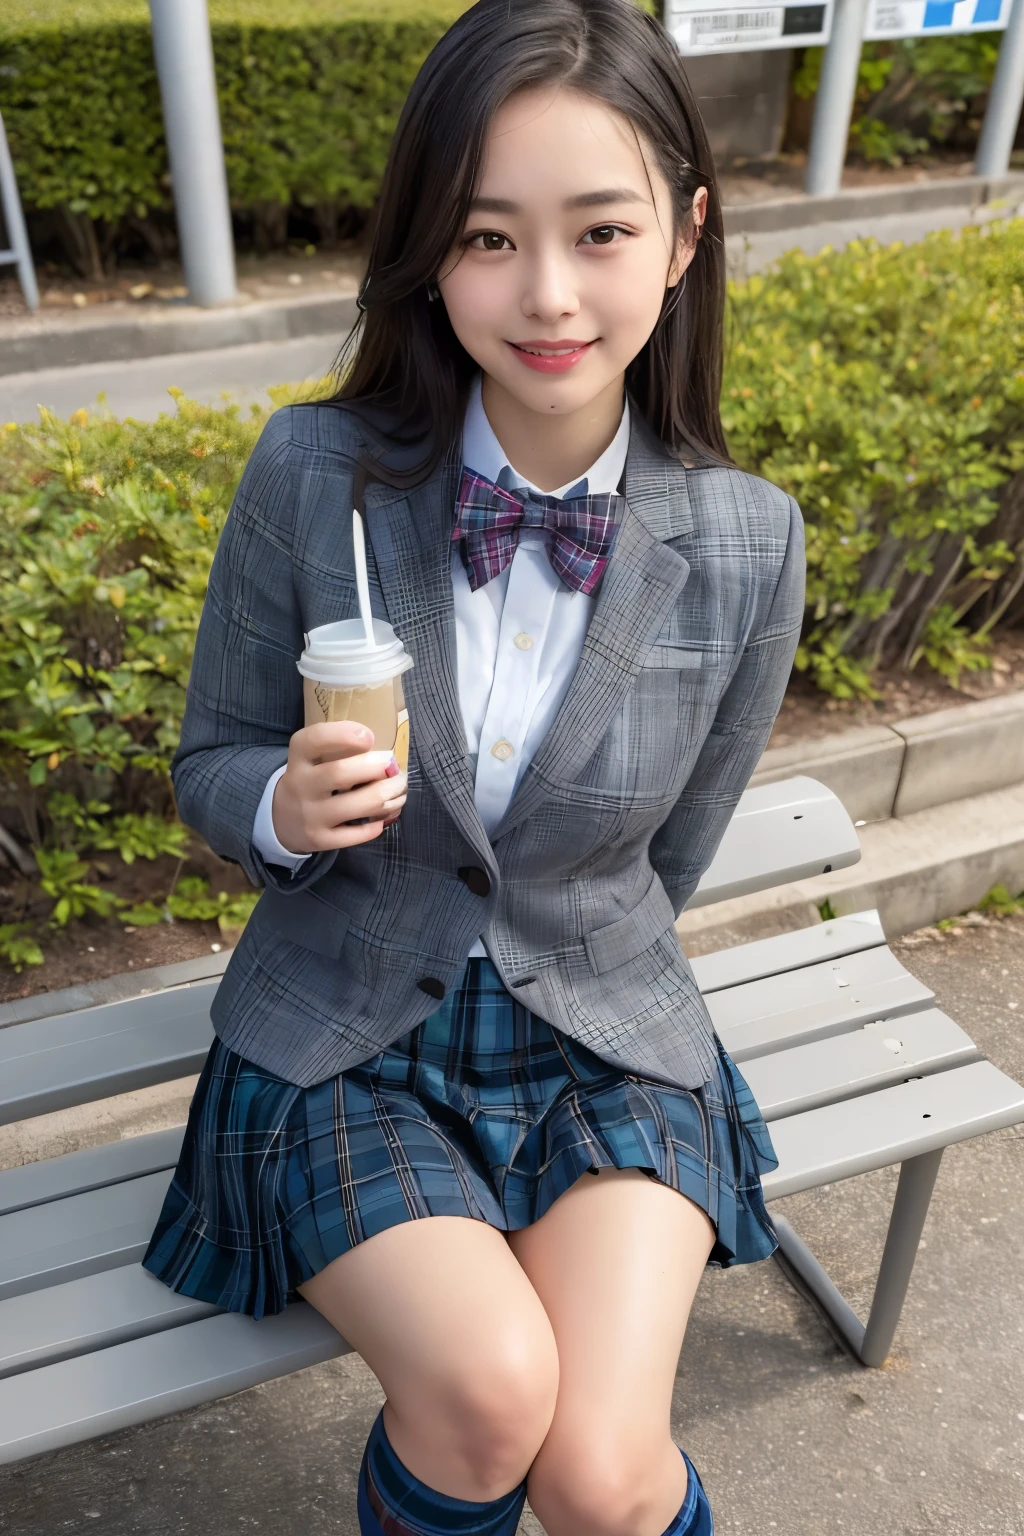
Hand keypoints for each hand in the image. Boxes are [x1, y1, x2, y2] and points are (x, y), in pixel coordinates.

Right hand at [272, 721, 407, 853]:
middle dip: (376, 768)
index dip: (342, 735)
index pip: (313, 740)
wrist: (282, 820)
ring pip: (356, 805)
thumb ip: (340, 751)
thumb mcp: (312, 760)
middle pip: (339, 773)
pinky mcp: (319, 839)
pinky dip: (376, 825)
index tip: (368, 736)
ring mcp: (310, 815)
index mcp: (299, 759)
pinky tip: (384, 816)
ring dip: (387, 796)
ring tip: (399, 789)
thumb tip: (386, 756)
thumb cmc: (311, 780)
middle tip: (394, 767)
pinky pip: (355, 834)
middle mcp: (301, 786)